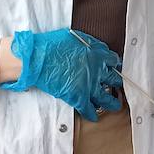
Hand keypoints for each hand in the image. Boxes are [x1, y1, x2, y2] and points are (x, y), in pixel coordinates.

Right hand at [0, 29, 121, 120]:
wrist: (37, 59)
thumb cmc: (52, 45)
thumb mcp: (75, 37)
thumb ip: (91, 44)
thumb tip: (100, 49)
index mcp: (97, 55)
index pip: (113, 61)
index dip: (114, 64)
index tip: (114, 67)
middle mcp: (96, 71)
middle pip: (114, 79)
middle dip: (116, 82)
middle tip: (116, 85)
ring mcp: (88, 86)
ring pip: (106, 99)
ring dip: (111, 103)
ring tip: (114, 105)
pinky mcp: (78, 98)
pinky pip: (89, 110)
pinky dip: (91, 114)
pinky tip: (93, 117)